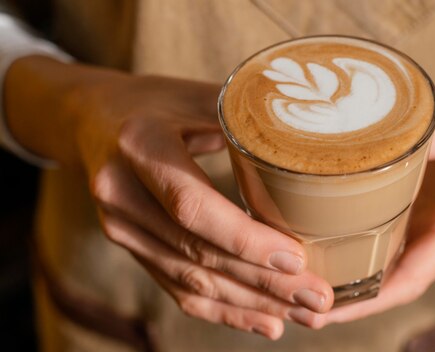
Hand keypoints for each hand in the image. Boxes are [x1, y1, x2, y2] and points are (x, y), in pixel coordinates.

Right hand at [5, 56, 333, 338]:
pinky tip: (265, 321)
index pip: (193, 206)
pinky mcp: (131, 247)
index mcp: (141, 144)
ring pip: (190, 281)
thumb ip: (250, 120)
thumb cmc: (158, 103)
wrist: (94, 118)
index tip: (297, 259)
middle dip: (263, 282)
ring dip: (251, 304)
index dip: (245, 239)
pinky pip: (177, 288)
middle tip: (319, 299)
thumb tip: (318, 145)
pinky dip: (224, 310)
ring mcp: (120, 227)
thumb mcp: (200, 95)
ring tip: (305, 314)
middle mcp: (120, 192)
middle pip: (197, 253)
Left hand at [303, 78, 434, 326]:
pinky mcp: (407, 210)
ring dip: (338, 280)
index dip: (371, 298)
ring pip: (376, 265)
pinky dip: (344, 248)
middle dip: (343, 300)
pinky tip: (310, 245)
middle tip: (292, 301)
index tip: (330, 308)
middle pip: (386, 282)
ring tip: (290, 285)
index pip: (413, 277)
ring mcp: (420, 227)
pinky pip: (374, 237)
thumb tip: (404, 136)